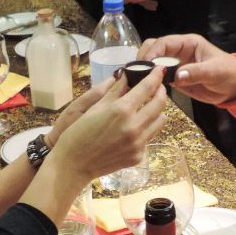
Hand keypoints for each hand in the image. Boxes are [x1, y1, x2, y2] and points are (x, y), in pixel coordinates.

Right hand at [50, 72, 167, 182]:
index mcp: (121, 110)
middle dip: (161, 91)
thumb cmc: (77, 133)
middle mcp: (134, 126)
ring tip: (148, 107)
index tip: (159, 69)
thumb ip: (114, 91)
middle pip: (160, 103)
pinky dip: (145, 128)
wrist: (73, 164)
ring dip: (157, 111)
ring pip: (160, 121)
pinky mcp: (138, 156)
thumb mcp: (94, 107)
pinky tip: (134, 127)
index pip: (147, 88)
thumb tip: (126, 76)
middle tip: (157, 87)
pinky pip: (149, 137)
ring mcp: (138, 143)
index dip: (155, 76)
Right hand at [138, 34, 235, 102]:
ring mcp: (175, 64)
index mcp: (188, 43)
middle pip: (154, 48)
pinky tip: (145, 88)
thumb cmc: (229, 73)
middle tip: (137, 73)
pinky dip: (151, 80)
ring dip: (145, 69)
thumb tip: (177, 76)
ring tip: (138, 81)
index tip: (146, 65)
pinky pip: (158, 76)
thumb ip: (196, 73)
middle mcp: (178, 51)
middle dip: (144, 58)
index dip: (153, 52)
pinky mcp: (175, 78)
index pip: (164, 43)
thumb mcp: (215, 72)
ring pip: (153, 62)